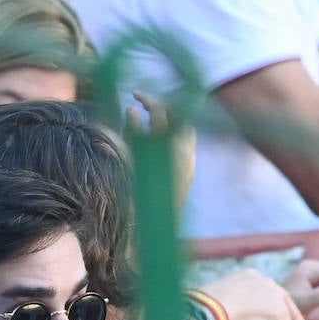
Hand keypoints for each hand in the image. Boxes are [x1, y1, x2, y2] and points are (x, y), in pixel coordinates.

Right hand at [125, 91, 196, 209]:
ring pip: (186, 129)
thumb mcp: (127, 157)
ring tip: (154, 121)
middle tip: (145, 104)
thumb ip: (131, 131)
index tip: (134, 95)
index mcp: (165, 142)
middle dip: (163, 106)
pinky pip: (188, 144)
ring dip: (171, 121)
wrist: (151, 224)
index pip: (159, 109)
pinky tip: (160, 142)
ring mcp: (190, 159)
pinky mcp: (191, 170)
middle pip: (179, 114)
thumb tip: (132, 110)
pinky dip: (175, 136)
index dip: (147, 98)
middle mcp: (183, 148)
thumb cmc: (132, 193)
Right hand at [201, 269, 307, 319]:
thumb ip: (242, 316)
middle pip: (285, 310)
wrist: (204, 309)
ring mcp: (276, 299)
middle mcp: (267, 284)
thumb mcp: (223, 309)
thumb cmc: (203, 310)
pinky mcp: (281, 316)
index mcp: (251, 278)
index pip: (271, 297)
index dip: (274, 317)